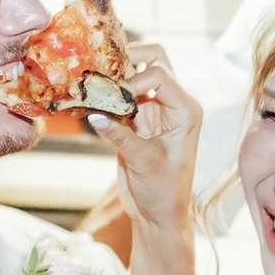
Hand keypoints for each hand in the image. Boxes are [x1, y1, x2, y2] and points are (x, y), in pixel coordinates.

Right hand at [86, 55, 201, 240]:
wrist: (158, 215)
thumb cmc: (163, 192)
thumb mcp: (143, 163)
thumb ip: (120, 136)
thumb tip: (93, 114)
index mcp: (185, 110)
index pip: (160, 74)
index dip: (135, 81)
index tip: (117, 100)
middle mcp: (173, 103)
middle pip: (153, 59)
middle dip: (127, 59)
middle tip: (103, 71)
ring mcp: (153, 109)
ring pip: (134, 74)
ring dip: (114, 76)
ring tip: (92, 82)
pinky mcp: (136, 119)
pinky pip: (120, 96)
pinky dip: (105, 95)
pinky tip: (88, 98)